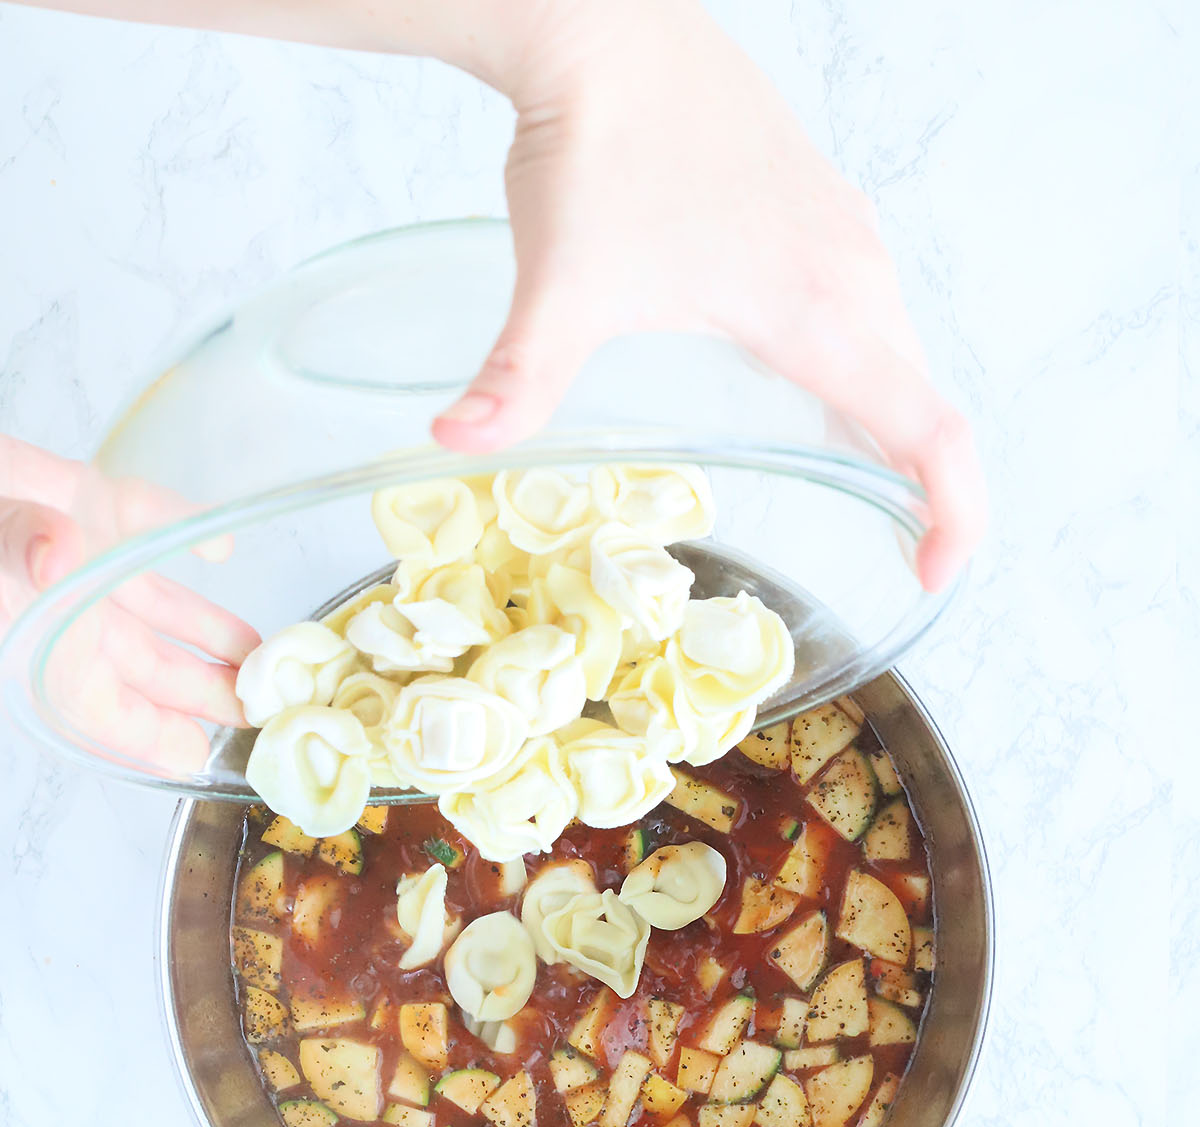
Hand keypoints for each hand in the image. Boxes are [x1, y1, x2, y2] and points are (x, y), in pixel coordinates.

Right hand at [0, 436, 257, 770]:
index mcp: (36, 640)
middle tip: (258, 710)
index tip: (200, 753)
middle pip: (142, 665)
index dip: (149, 736)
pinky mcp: (85, 496)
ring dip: (204, 630)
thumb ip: (19, 551)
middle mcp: (62, 606)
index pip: (98, 706)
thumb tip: (52, 552)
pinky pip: (144, 516)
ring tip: (257, 654)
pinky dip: (182, 529)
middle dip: (198, 691)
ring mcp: (78, 552)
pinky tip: (219, 553)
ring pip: (153, 605)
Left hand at [432, 0, 984, 590]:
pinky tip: (806, 384)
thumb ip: (516, 381)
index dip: (952, 512)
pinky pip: (872, 303)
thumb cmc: (598, 147)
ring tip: (857, 486)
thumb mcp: (560, 288)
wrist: (603, 22)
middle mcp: (852, 271)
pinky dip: (866, 362)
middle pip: (924, 399)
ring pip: (900, 347)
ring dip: (894, 421)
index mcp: (816, 310)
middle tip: (893, 553)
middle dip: (924, 484)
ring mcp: (842, 230)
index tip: (931, 571)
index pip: (930, 430)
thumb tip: (455, 445)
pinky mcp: (819, 203)